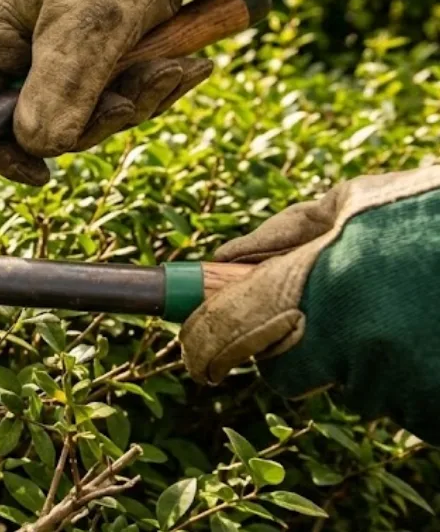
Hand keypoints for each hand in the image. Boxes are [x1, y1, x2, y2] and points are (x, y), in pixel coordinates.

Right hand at [0, 0, 270, 184]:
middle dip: (94, 120)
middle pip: (39, 123)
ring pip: (89, 116)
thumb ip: (58, 88)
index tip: (40, 172)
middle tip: (131, 102)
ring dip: (138, 100)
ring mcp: (65, 58)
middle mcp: (23, 52)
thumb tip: (41, 148)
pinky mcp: (107, 60)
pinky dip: (156, 87)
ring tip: (176, 66)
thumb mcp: (86, 25)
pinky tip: (187, 64)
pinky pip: (123, 99)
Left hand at [181, 166, 439, 440]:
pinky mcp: (435, 412)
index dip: (203, 346)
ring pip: (351, 387)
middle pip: (287, 373)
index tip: (198, 356)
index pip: (227, 333)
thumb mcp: (358, 201)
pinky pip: (403, 404)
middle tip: (345, 308)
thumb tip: (222, 263)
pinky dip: (413, 377)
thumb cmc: (437, 213)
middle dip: (300, 348)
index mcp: (320, 283)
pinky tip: (435, 331)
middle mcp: (352, 340)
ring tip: (413, 306)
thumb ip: (283, 234)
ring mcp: (399, 382)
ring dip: (368, 357)